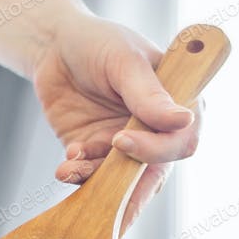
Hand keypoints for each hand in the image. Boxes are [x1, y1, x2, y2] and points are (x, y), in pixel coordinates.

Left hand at [31, 18, 200, 224]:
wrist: (54, 45)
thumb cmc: (99, 41)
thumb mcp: (126, 61)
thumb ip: (149, 95)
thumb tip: (184, 120)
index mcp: (177, 104)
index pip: (181, 141)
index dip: (156, 149)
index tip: (122, 139)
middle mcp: (155, 131)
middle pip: (154, 173)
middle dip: (129, 189)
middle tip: (105, 197)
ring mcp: (126, 144)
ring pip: (121, 181)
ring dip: (96, 182)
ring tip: (70, 166)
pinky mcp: (96, 153)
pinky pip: (92, 176)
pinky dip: (79, 175)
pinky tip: (65, 166)